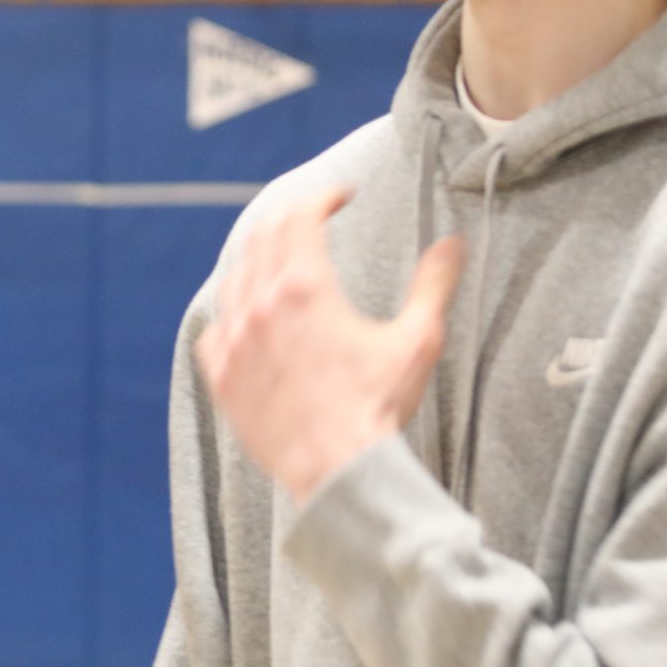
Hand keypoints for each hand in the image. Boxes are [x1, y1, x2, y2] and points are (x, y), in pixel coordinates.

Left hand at [197, 187, 464, 501]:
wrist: (337, 470)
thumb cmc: (377, 407)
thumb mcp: (417, 340)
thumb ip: (433, 285)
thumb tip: (453, 244)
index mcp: (304, 289)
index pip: (301, 217)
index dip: (322, 197)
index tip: (340, 196)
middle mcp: (260, 306)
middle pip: (262, 237)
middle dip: (289, 218)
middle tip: (311, 217)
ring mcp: (234, 342)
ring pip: (233, 279)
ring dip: (258, 260)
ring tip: (281, 261)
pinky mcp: (221, 376)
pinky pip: (214, 329)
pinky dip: (231, 312)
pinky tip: (248, 316)